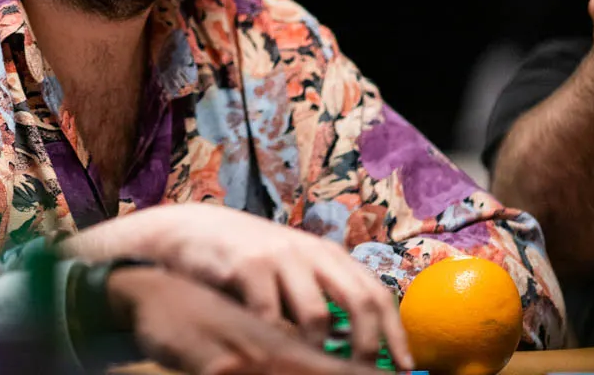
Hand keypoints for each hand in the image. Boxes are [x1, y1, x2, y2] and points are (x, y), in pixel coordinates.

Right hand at [62, 203, 411, 368]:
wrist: (188, 232)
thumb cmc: (245, 260)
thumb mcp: (288, 267)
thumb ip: (319, 293)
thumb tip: (359, 344)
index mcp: (326, 253)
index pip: (375, 292)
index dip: (394, 333)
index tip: (405, 367)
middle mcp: (308, 251)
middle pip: (358, 301)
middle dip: (366, 346)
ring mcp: (278, 257)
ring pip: (316, 316)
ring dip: (318, 351)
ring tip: (308, 368)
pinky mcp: (246, 267)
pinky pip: (271, 318)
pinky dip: (277, 342)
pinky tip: (272, 353)